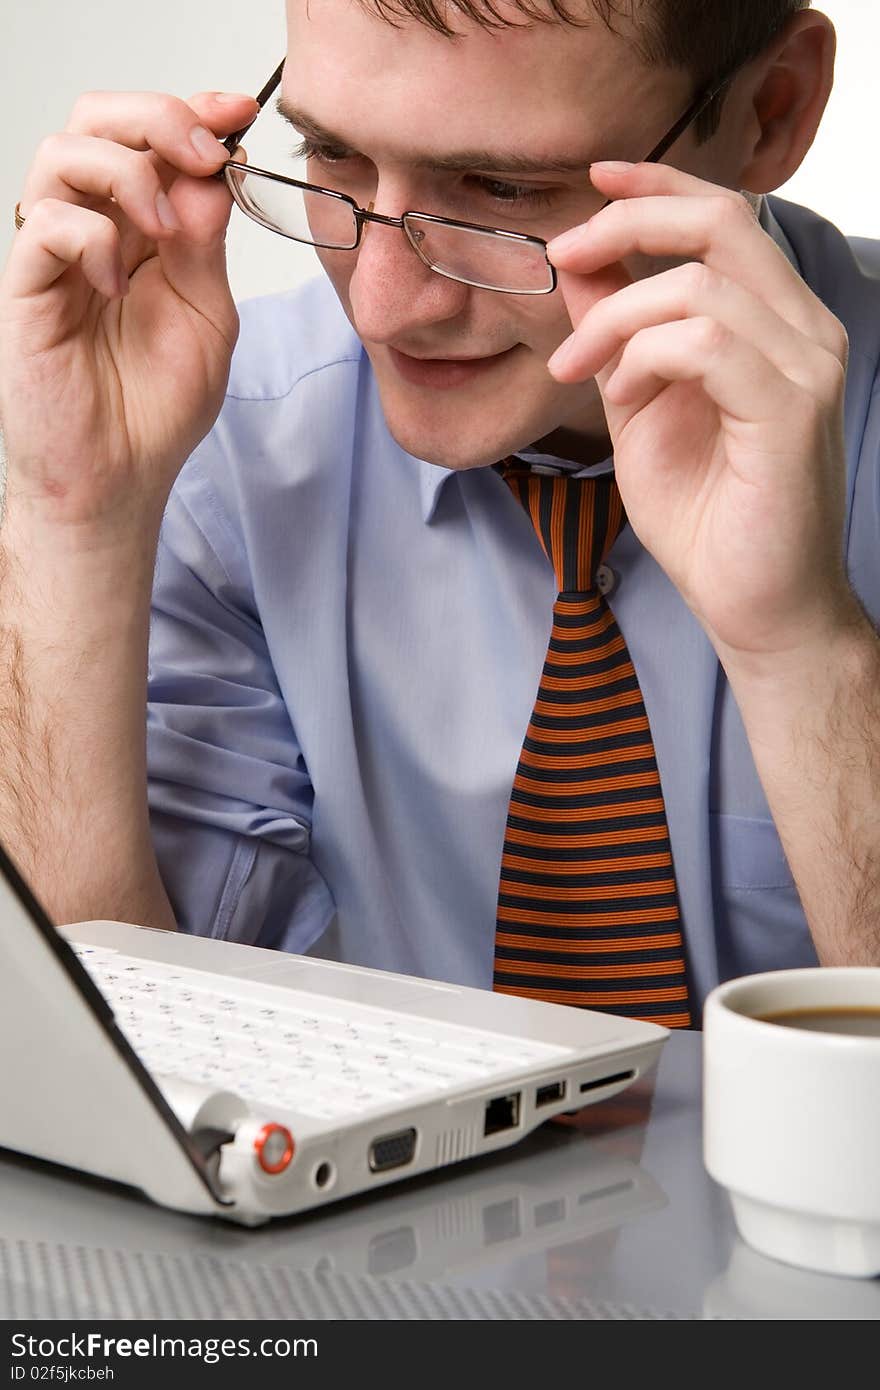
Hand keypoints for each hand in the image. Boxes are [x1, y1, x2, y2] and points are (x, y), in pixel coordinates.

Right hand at [0, 90, 257, 534]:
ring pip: (61, 155)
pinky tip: (117, 285)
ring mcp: (56, 256)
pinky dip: (90, 237)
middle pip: (98, 123)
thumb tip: (212, 171)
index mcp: (142, 230)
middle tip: (202, 153)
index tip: (239, 113)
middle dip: (156, 118)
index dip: (192, 112)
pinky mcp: (26, 290)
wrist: (119, 480)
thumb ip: (207, 245)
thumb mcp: (208, 317)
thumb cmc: (156, 409)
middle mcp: (95, 230)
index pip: (152, 141)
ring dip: (125, 173)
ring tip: (164, 229)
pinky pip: (43, 225)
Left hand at [545, 162, 854, 669]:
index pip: (725, 218)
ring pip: (701, 284)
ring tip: (578, 370)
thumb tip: (579, 265)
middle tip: (564, 253)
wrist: (754, 606)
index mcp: (774, 323)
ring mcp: (805, 367)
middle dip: (630, 221)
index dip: (658, 184)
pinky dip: (645, 358)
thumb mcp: (641, 409)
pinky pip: (706, 343)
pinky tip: (623, 396)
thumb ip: (617, 337)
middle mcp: (804, 331)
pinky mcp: (791, 409)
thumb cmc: (707, 517)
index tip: (593, 179)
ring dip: (616, 318)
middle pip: (721, 221)